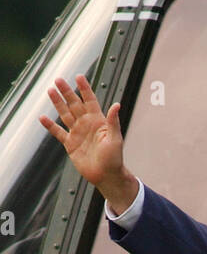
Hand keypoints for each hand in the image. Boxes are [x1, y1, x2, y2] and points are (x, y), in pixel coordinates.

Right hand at [39, 74, 137, 212]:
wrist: (107, 176)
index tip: (79, 77)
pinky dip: (50, 126)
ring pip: (65, 114)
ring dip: (58, 103)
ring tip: (50, 91)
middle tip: (58, 79)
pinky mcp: (70, 144)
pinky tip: (42, 118)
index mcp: (98, 121)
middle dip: (67, 92)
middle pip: (74, 104)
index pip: (90, 100)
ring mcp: (77, 133)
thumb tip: (116, 105)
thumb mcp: (115, 139)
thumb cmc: (114, 159)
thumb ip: (113, 121)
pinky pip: (58, 133)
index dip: (85, 89)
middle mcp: (86, 124)